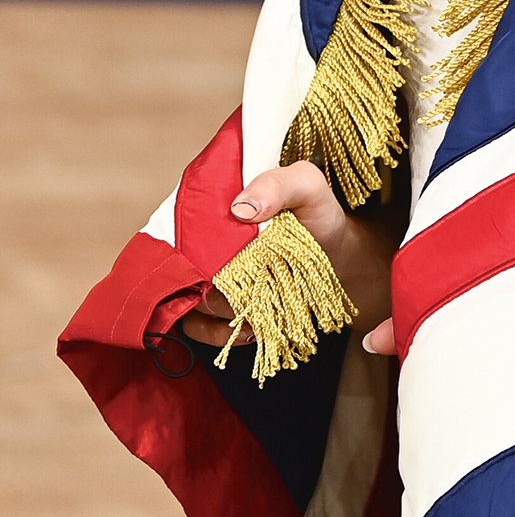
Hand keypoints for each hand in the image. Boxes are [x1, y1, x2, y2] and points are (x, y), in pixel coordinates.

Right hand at [180, 160, 394, 348]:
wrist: (334, 252)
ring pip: (189, 298)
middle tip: (255, 282)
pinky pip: (195, 326)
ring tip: (259, 303)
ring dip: (224, 308)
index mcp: (213, 202)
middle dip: (217, 281)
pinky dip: (218, 332)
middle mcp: (200, 239)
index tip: (225, 253)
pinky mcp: (213, 305)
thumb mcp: (307, 185)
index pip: (178, 221)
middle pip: (183, 267)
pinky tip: (248, 328)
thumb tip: (240, 209)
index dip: (193, 241)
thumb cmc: (316, 215)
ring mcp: (205, 274)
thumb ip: (278, 184)